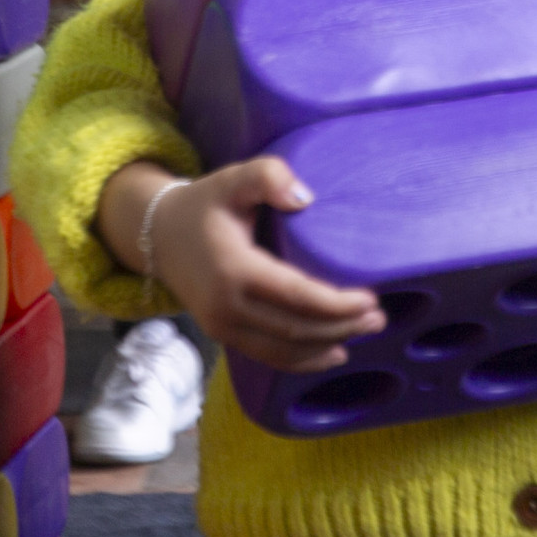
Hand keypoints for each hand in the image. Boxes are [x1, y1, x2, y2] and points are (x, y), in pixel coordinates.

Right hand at [141, 158, 381, 371]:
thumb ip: (268, 176)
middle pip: (295, 329)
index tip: (370, 299)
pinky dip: (302, 360)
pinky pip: (268, 355)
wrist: (157, 234)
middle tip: (380, 317)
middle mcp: (226, 307)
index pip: (296, 297)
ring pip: (284, 349)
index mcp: (234, 270)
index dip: (337, 304)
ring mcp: (221, 327)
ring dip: (327, 346)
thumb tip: (304, 199)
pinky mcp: (221, 335)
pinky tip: (332, 354)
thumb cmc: (205, 204)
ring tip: (365, 332)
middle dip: (342, 327)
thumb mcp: (233, 178)